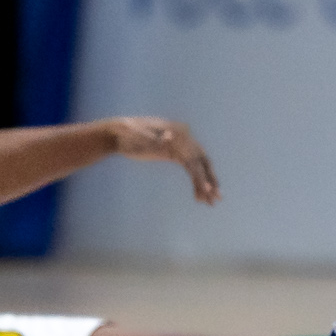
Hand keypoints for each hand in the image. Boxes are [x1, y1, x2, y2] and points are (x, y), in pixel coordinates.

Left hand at [101, 117, 219, 203]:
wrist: (118, 133)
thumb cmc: (127, 134)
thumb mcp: (137, 136)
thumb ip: (153, 139)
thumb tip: (170, 137)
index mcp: (177, 132)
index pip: (194, 158)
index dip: (201, 175)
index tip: (207, 190)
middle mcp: (183, 137)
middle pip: (202, 161)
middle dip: (210, 181)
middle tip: (216, 199)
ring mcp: (180, 145)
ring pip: (199, 166)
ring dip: (206, 183)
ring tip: (211, 202)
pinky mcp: (175, 153)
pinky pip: (190, 168)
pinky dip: (196, 180)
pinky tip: (197, 195)